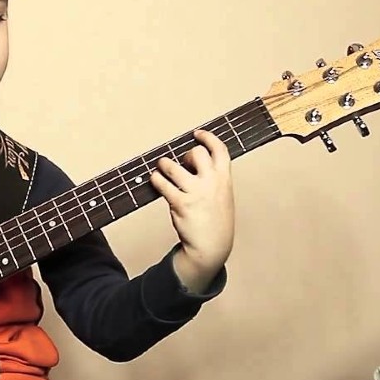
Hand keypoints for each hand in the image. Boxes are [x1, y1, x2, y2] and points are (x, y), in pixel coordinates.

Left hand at [149, 129, 234, 292]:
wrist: (212, 246)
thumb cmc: (216, 221)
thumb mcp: (223, 196)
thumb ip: (214, 179)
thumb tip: (194, 162)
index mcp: (225, 180)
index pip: (220, 150)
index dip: (208, 138)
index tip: (197, 134)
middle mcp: (211, 183)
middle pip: (196, 153)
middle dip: (185, 154)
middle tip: (180, 163)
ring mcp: (196, 193)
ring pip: (173, 167)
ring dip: (164, 164)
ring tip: (162, 167)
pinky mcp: (181, 204)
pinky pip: (163, 184)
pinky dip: (156, 179)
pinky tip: (155, 180)